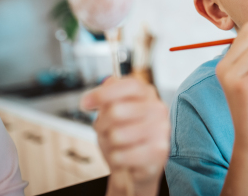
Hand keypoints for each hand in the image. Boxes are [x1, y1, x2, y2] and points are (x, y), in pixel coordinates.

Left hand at [80, 77, 169, 195]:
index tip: (85, 103)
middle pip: (117, 110)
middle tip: (105, 131)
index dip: (104, 93)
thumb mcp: (113, 112)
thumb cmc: (124, 136)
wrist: (136, 166)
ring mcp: (161, 129)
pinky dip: (116, 159)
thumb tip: (106, 82)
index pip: (129, 85)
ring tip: (118, 145)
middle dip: (102, 125)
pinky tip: (125, 157)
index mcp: (147, 94)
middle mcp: (157, 109)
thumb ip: (110, 96)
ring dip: (109, 144)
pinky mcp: (159, 151)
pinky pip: (121, 155)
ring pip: (117, 135)